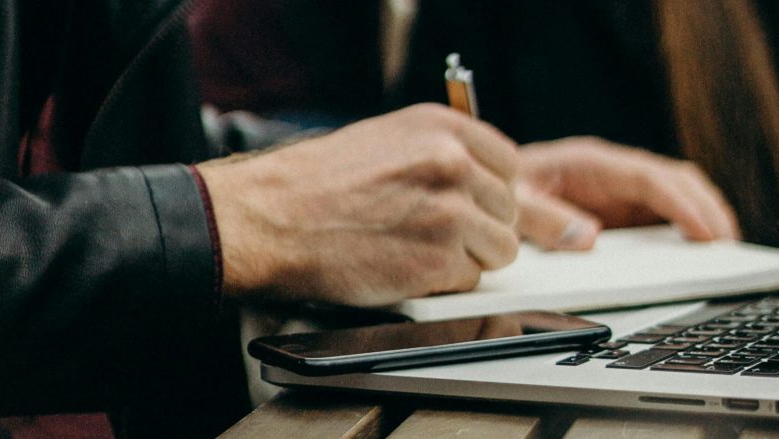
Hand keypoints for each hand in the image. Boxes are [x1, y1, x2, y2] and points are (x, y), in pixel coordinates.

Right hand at [196, 104, 519, 305]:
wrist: (270, 219)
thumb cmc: (317, 184)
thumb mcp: (389, 141)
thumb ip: (444, 155)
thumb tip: (491, 185)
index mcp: (443, 127)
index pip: (507, 164)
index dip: (489, 191)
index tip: (470, 204)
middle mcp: (453, 162)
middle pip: (508, 209)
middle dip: (479, 227)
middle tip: (431, 233)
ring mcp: (451, 212)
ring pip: (500, 248)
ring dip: (467, 257)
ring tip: (417, 250)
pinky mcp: (440, 260)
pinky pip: (471, 280)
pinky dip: (442, 283)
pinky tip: (403, 267)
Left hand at [516, 136, 738, 249]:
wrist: (484, 189)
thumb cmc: (499, 194)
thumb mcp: (514, 208)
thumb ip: (545, 220)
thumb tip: (589, 238)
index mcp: (588, 161)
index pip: (647, 177)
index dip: (680, 204)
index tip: (704, 231)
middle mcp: (609, 170)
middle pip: (673, 179)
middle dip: (704, 208)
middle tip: (727, 245)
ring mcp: (617, 187)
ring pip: (674, 191)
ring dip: (702, 214)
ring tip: (724, 248)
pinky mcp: (618, 207)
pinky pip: (661, 211)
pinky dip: (685, 226)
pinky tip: (698, 250)